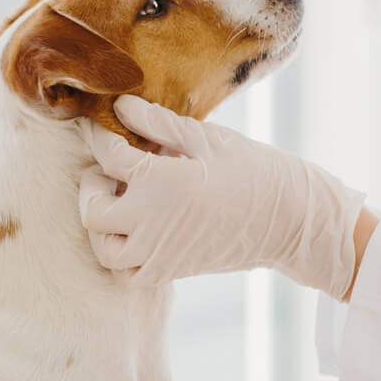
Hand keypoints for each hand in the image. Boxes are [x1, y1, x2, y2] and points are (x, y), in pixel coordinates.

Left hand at [77, 94, 365, 297]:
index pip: (108, 156)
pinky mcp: (171, 271)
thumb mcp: (205, 138)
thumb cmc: (252, 170)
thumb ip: (157, 123)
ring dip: (102, 225)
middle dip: (91, 187)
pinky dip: (122, 256)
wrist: (289, 219)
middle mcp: (151, 223)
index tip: (102, 125)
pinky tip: (135, 230)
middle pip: (92, 211)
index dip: (100, 135)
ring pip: (104, 249)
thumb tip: (119, 106)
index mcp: (160, 182)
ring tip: (120, 202)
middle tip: (107, 170)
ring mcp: (159, 253)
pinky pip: (128, 274)